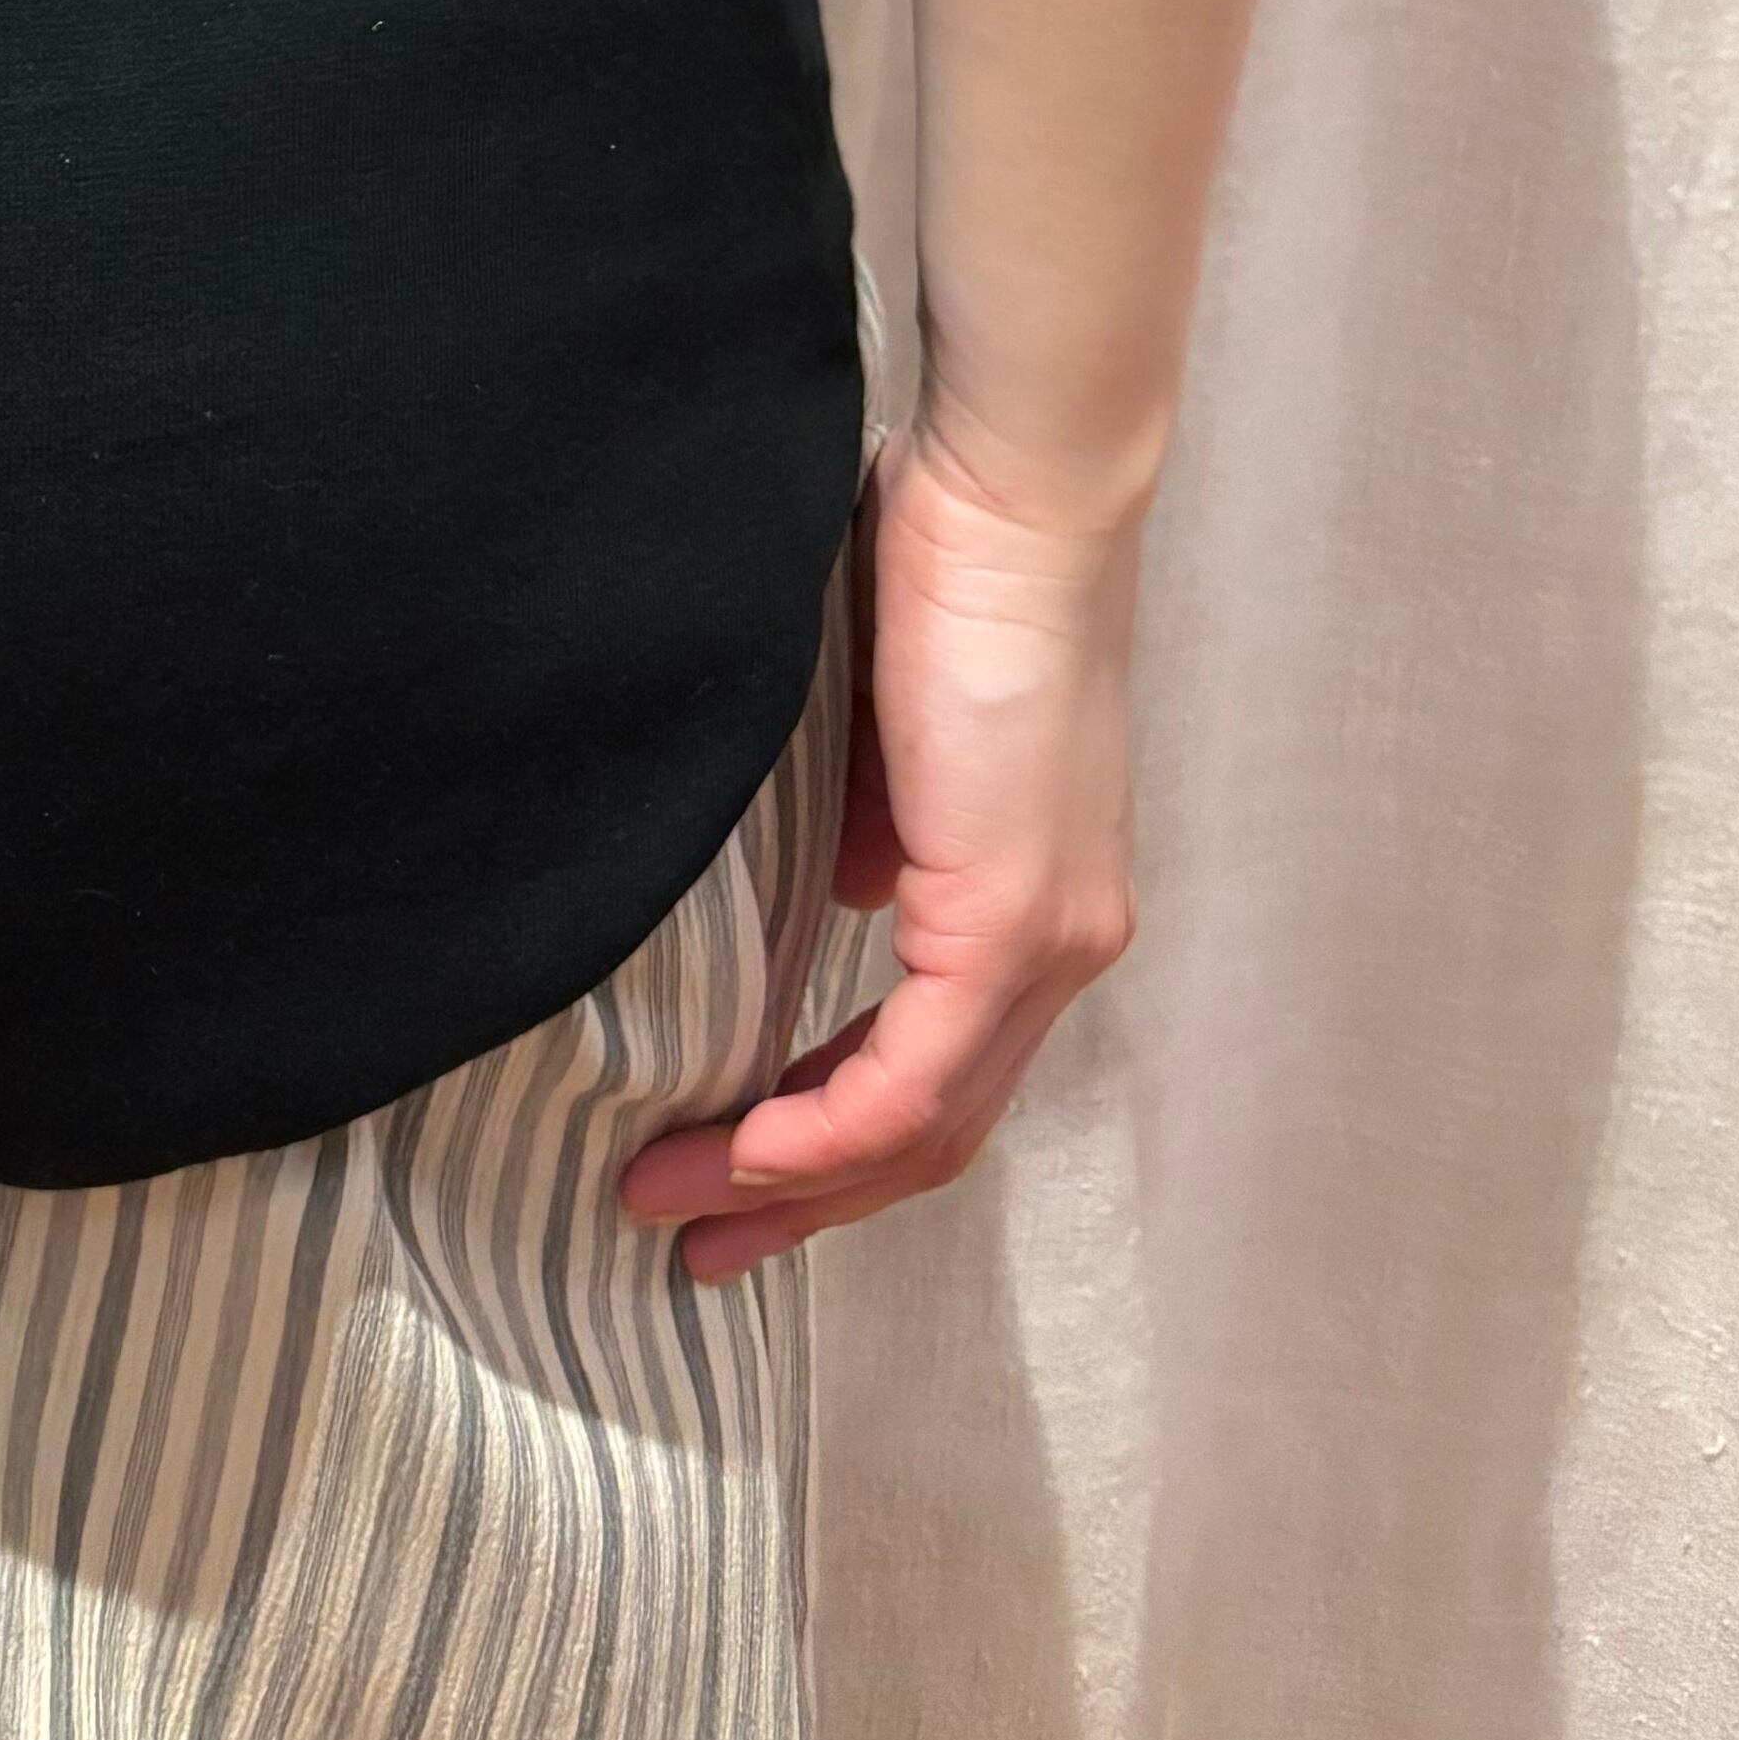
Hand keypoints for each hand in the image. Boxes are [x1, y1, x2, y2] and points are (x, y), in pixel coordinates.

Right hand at [619, 425, 1138, 1283]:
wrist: (1010, 495)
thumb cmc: (936, 560)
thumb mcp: (884, 720)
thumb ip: (874, 821)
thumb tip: (843, 884)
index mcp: (1035, 897)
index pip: (940, 1068)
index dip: (831, 1135)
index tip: (726, 1169)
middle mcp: (1062, 942)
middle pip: (937, 1131)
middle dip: (804, 1200)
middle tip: (697, 1244)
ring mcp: (1047, 940)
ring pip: (927, 1126)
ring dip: (792, 1180)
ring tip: (677, 1202)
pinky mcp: (1010, 921)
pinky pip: (914, 1078)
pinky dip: (822, 1130)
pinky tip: (744, 1155)